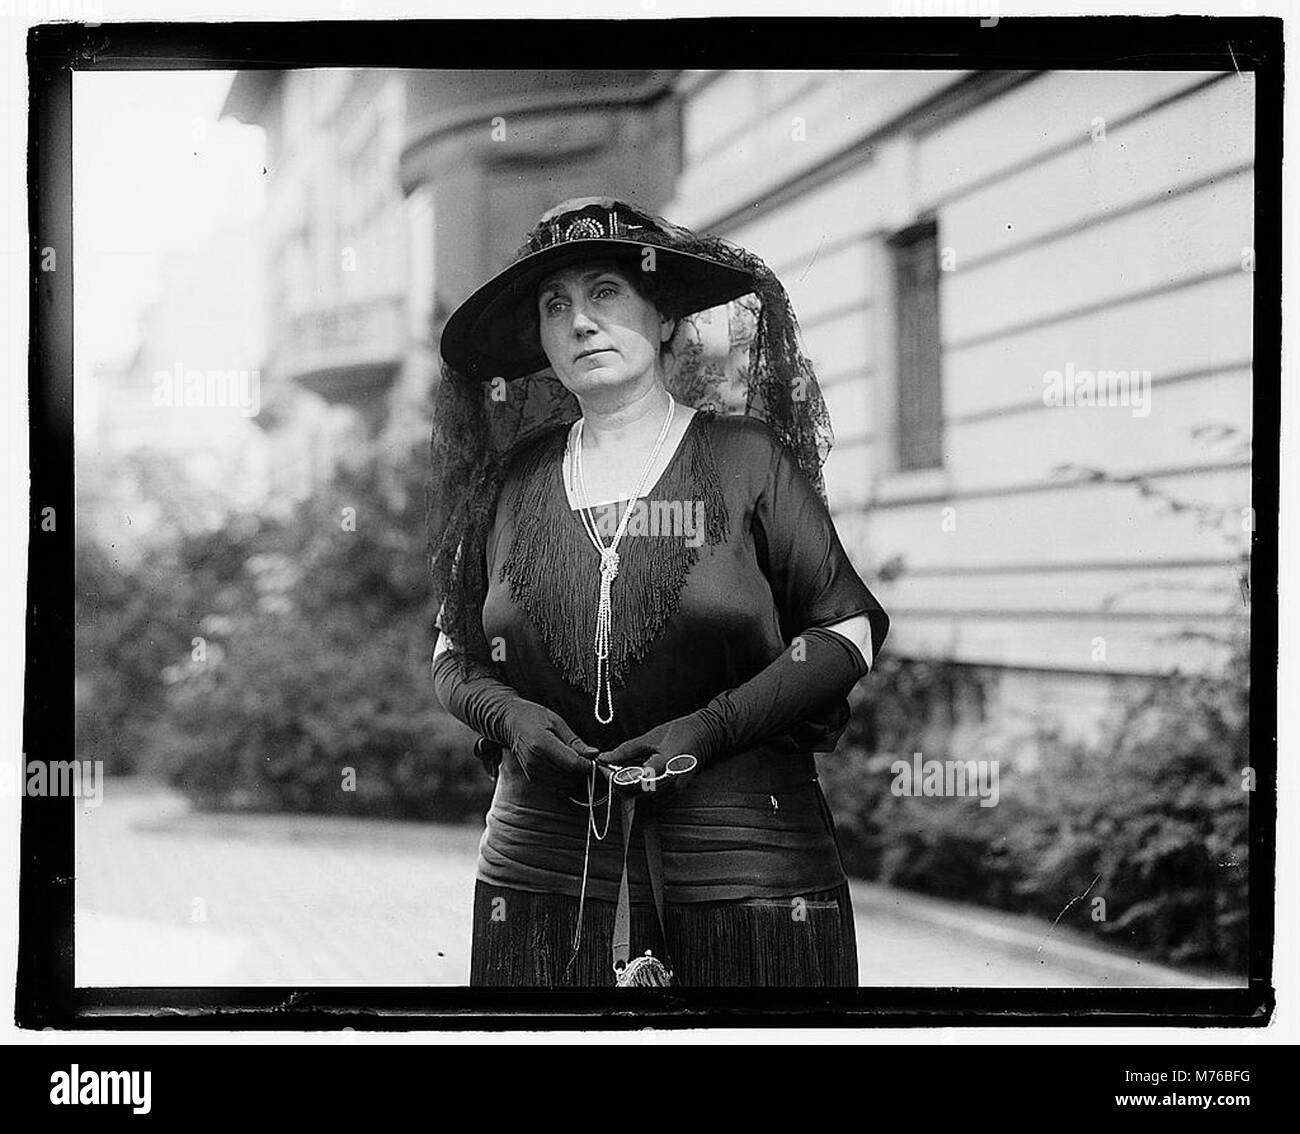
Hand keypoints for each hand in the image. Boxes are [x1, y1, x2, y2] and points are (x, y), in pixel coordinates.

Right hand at [503, 701, 598, 788]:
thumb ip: (575, 742)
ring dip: (574, 777)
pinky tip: (566, 767)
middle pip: (570, 777)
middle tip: (587, 759)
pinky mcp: (532, 778)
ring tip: (576, 762)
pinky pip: (556, 786)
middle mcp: (535, 762)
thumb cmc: (533, 717)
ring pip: (564, 784)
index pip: (573, 763)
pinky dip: (565, 780)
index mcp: (542, 745)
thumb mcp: (558, 722)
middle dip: (582, 771)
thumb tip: (594, 754)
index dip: (588, 764)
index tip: (595, 758)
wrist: (509, 722)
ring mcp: (532, 772)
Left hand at [595, 714, 717, 796]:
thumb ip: (626, 750)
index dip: (615, 777)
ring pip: (643, 799)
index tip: (606, 769)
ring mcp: (675, 789)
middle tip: (612, 772)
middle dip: (620, 785)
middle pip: (636, 793)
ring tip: (624, 774)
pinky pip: (653, 799)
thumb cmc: (678, 732)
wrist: (704, 734)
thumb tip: (605, 757)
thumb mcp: (649, 737)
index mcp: (663, 764)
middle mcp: (671, 781)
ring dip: (630, 789)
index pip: (633, 781)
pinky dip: (641, 792)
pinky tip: (638, 779)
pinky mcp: (677, 792)